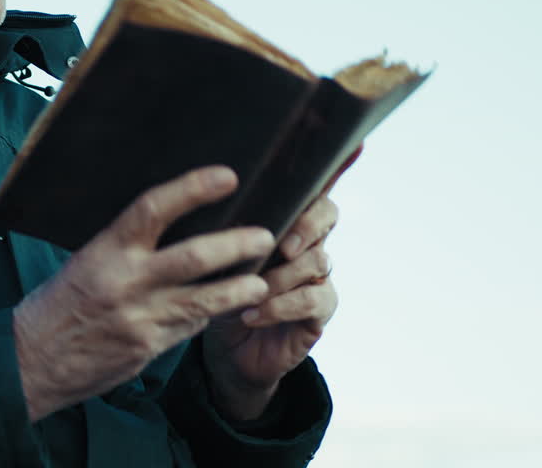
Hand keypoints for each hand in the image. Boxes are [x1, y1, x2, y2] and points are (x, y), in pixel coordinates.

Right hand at [13, 166, 273, 421]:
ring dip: (240, 289)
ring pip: (205, 300)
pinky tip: (227, 308)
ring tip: (262, 282)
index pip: (154, 208)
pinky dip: (209, 315)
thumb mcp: (85, 261)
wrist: (31, 360)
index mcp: (105, 250)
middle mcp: (126, 282)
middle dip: (236, 245)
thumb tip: (169, 223)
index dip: (193, 189)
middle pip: (194, 257)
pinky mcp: (148, 348)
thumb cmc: (57, 303)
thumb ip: (126, 246)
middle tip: (264, 235)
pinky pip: (189, 327)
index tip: (227, 176)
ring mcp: (140, 318)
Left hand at [202, 195, 339, 420]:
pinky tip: (252, 314)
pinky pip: (310, 300)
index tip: (286, 201)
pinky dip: (279, 306)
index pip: (311, 194)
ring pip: (318, 261)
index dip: (312, 190)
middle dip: (306, 227)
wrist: (229, 351)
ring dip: (281, 275)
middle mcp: (308, 247)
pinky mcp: (319, 312)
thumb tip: (213, 208)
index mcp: (286, 227)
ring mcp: (318, 279)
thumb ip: (227, 235)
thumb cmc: (223, 296)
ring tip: (251, 291)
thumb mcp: (220, 262)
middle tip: (281, 248)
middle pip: (328, 216)